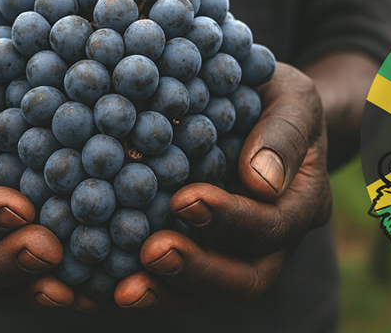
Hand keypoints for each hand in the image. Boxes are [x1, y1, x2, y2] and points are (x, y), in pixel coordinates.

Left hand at [109, 63, 332, 309]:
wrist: (253, 107)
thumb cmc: (272, 96)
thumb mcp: (290, 99)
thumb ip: (283, 135)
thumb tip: (261, 183)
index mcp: (301, 204)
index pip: (272, 227)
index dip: (231, 220)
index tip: (185, 200)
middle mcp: (271, 243)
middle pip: (244, 280)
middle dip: (197, 271)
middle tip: (152, 253)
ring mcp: (231, 255)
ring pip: (202, 293)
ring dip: (161, 291)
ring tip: (120, 288)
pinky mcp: (191, 255)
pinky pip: (163, 284)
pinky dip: (126, 288)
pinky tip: (89, 291)